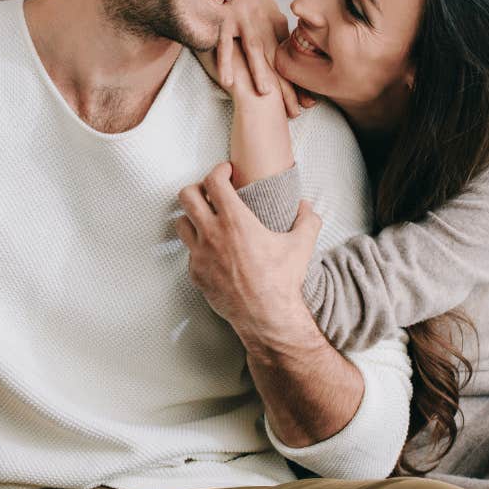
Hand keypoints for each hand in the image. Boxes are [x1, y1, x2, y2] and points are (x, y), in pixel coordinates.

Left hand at [176, 162, 323, 337]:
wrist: (266, 317)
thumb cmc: (282, 281)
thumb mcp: (302, 246)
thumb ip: (307, 220)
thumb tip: (307, 207)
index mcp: (236, 221)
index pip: (213, 181)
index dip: (218, 170)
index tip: (227, 172)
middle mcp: (212, 234)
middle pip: (187, 195)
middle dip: (197, 188)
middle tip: (211, 192)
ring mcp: (199, 255)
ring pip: (180, 222)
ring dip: (191, 216)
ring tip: (206, 218)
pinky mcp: (195, 273)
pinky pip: (188, 251)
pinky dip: (197, 245)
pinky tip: (213, 249)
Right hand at [212, 0, 316, 117]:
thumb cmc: (249, 0)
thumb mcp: (269, 16)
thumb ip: (278, 36)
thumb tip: (291, 56)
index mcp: (272, 31)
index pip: (286, 63)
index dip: (297, 84)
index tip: (309, 104)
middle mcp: (261, 28)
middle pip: (275, 62)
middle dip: (285, 87)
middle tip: (295, 110)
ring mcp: (242, 24)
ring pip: (253, 51)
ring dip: (259, 72)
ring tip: (266, 94)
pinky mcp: (223, 21)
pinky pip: (223, 45)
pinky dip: (225, 62)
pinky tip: (228, 82)